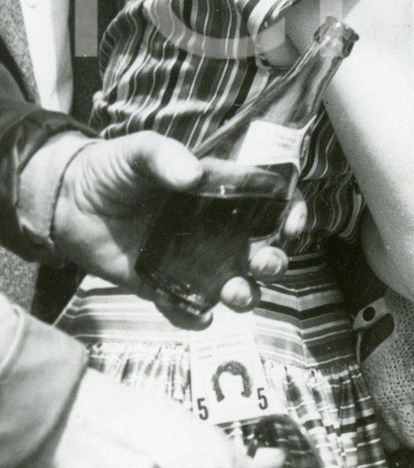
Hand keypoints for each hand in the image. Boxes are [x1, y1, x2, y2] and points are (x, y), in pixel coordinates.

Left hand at [53, 135, 299, 320]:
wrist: (67, 202)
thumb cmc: (112, 168)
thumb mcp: (139, 150)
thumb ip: (165, 156)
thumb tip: (193, 174)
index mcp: (220, 194)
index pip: (270, 204)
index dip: (291, 215)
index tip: (293, 224)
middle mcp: (215, 230)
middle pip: (260, 251)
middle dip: (274, 262)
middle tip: (268, 263)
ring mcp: (191, 261)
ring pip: (232, 284)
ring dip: (245, 294)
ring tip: (238, 294)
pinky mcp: (163, 286)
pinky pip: (187, 309)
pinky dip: (196, 317)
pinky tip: (199, 317)